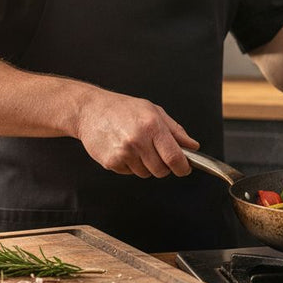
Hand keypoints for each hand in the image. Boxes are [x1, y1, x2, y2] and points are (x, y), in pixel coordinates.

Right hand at [74, 88, 195, 177]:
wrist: (90, 110)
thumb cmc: (122, 108)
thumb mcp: (154, 111)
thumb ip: (175, 131)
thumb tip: (192, 146)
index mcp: (152, 126)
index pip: (174, 157)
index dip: (183, 167)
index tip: (185, 169)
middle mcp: (138, 140)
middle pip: (161, 170)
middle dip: (164, 166)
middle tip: (157, 153)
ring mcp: (123, 152)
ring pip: (145, 173)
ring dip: (145, 165)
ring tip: (136, 146)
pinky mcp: (111, 162)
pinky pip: (129, 173)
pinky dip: (130, 165)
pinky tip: (124, 149)